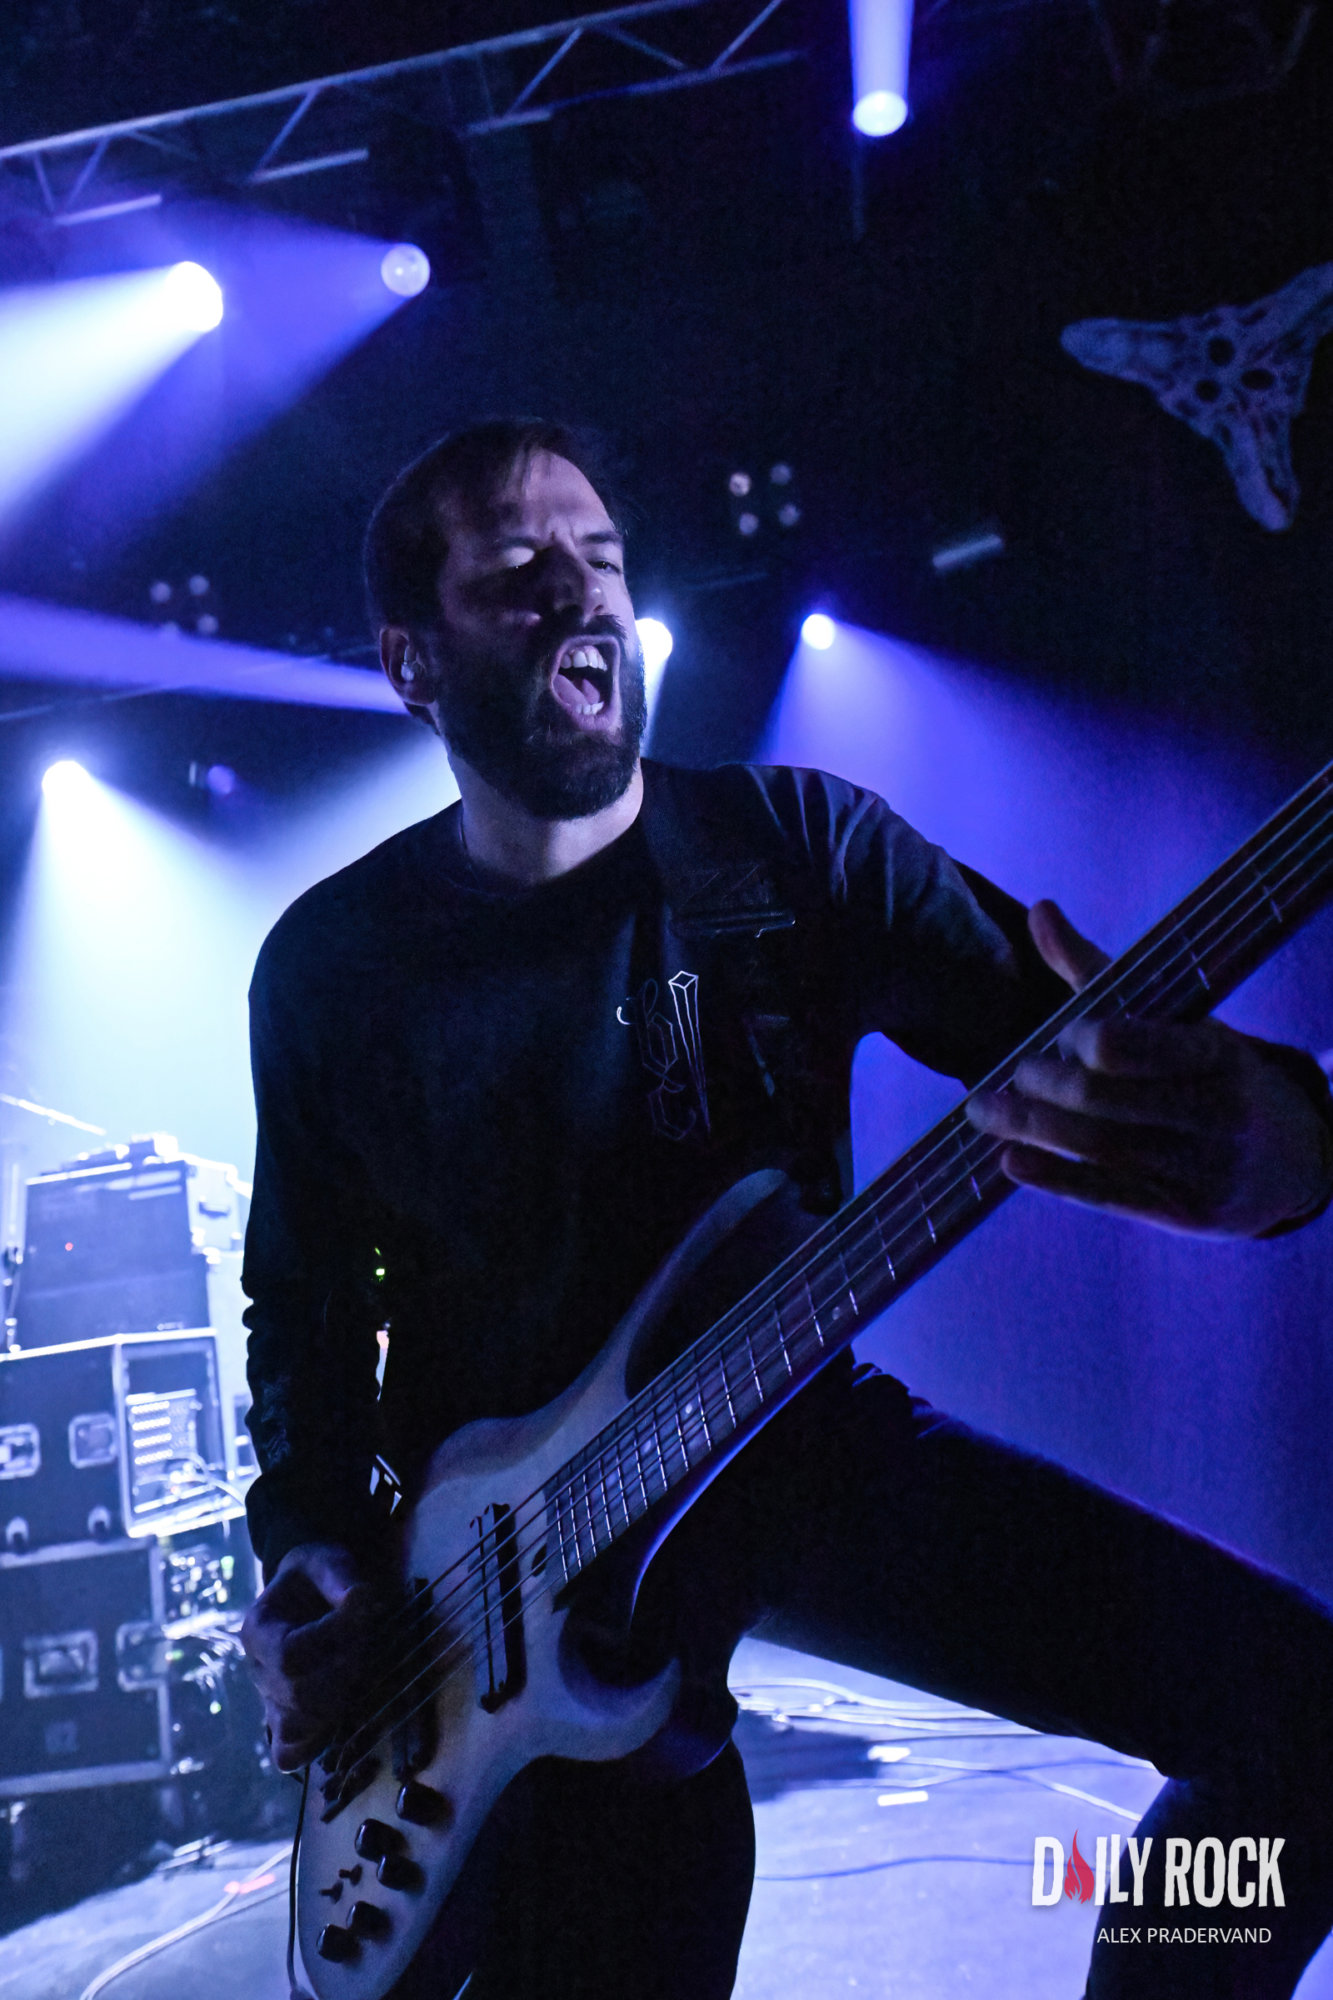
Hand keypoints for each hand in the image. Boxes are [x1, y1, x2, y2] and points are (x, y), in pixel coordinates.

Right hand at [241, 1542, 381, 1770]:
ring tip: (358, 1668)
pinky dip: (316, 1742)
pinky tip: (342, 1713)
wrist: (307, 1596)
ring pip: (296, 1726)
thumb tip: (360, 1597)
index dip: (332, 1637)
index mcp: (257, 1630)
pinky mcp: (288, 1723)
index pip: (290, 1653)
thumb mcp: (322, 1559)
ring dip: (338, 1701)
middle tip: (367, 1637)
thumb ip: (337, 1573)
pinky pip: (289, 1754)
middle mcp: (258, 1672)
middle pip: (298, 1694)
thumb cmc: (315, 1577)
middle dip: (344, 1668)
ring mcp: (270, 1702)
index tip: (365, 1607)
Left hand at [965, 899, 1332, 1236]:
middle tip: (1011, 1074)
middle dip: (1040, 1083)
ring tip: (984, 1111)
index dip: (1077, 1039)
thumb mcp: (1178, 1020)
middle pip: (1098, 1098)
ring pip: (1095, 1147)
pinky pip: (1106, 1194)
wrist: (1291, 1161)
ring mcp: (1201, 1169)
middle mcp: (1214, 1112)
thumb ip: (1101, 973)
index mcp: (1215, 1052)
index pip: (1124, 1043)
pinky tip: (1009, 1159)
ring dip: (1028, 1126)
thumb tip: (1038, 910)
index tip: (1061, 1036)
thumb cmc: (1214, 1075)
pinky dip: (1051, 1176)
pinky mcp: (1182, 1213)